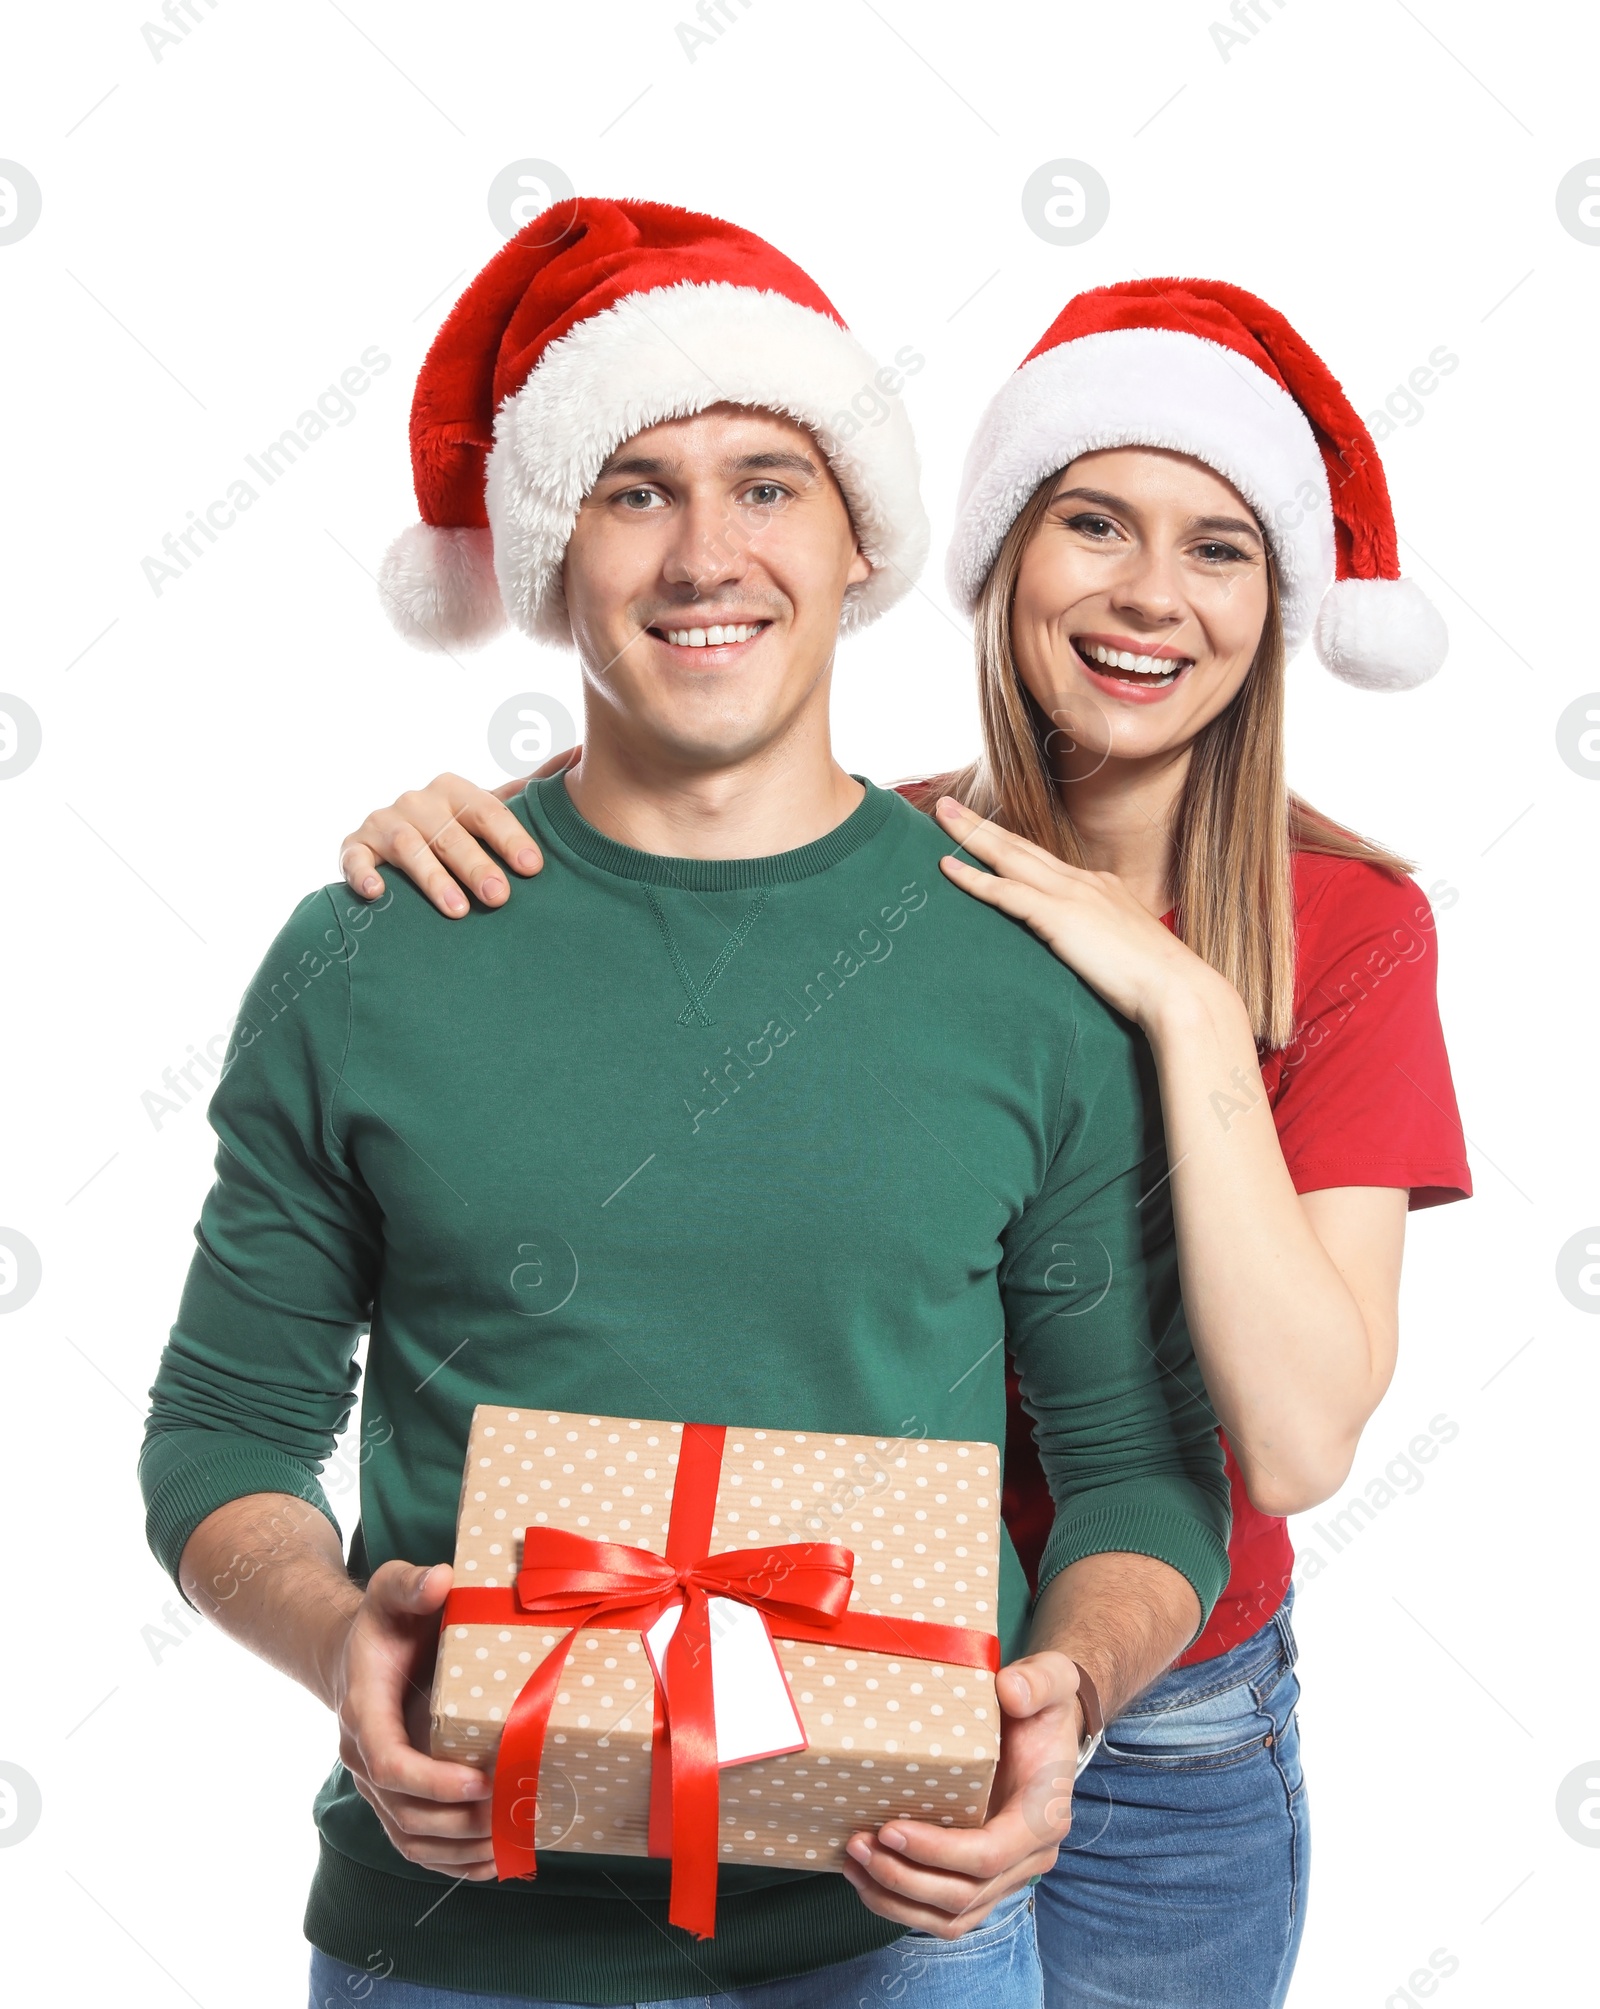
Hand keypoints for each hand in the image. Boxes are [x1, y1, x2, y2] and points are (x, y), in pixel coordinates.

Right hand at [330, 1560, 497, 1878]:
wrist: (359, 1650)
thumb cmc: (385, 1619)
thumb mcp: (390, 1587)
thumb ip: (409, 1583)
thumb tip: (439, 1581)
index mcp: (363, 1710)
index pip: (389, 1762)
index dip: (433, 1781)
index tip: (481, 1782)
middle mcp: (363, 1755)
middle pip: (403, 1812)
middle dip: (458, 1823)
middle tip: (513, 1812)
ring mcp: (377, 1782)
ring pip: (410, 1838)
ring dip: (458, 1851)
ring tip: (509, 1842)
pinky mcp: (394, 1795)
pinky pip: (415, 1843)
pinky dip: (451, 1862)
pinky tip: (492, 1863)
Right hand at [338, 747, 579, 917]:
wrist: (390, 844)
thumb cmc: (454, 830)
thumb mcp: (487, 810)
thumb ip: (528, 790)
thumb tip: (579, 752)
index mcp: (454, 790)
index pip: (487, 810)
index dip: (511, 838)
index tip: (533, 867)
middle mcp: (418, 801)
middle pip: (450, 833)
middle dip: (476, 865)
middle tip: (500, 896)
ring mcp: (384, 823)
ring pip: (409, 848)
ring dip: (432, 879)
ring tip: (457, 910)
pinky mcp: (355, 847)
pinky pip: (355, 858)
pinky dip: (363, 873)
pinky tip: (377, 892)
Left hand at [839, 1650, 1081, 1937]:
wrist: (1045, 1726)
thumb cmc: (1042, 1704)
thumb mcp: (1051, 1680)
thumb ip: (1037, 1682)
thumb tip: (1011, 1692)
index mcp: (1044, 1814)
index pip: (990, 1854)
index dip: (938, 1851)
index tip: (889, 1828)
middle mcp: (1030, 1856)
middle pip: (964, 1895)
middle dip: (904, 1877)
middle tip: (857, 1843)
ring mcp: (1007, 1874)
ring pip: (952, 1916)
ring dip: (897, 1899)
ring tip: (853, 1862)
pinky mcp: (984, 1879)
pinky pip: (946, 1913)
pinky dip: (903, 1906)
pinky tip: (866, 1879)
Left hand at [933, 795, 1209, 1031]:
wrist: (1179, 990)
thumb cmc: (1158, 982)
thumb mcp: (1126, 949)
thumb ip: (1101, 940)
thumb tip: (1088, 950)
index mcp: (1101, 887)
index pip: (1045, 861)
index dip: (1011, 846)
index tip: (983, 832)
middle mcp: (1085, 882)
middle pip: (1022, 847)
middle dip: (981, 825)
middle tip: (948, 805)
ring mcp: (1072, 896)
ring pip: (1010, 858)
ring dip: (971, 836)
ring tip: (941, 816)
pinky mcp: (1060, 917)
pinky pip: (1007, 892)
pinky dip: (975, 878)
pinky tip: (948, 867)